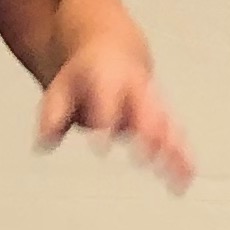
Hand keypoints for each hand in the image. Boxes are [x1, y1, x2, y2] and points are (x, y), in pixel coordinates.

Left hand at [35, 43, 191, 187]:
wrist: (112, 49)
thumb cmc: (85, 74)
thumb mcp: (61, 86)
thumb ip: (53, 114)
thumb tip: (43, 143)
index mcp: (109, 78)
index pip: (108, 100)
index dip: (106, 121)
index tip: (100, 147)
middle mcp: (136, 90)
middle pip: (146, 112)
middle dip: (148, 135)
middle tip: (144, 159)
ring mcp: (153, 103)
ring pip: (168, 127)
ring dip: (174, 153)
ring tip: (177, 180)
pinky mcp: (163, 117)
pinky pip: (177, 137)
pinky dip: (183, 158)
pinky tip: (186, 180)